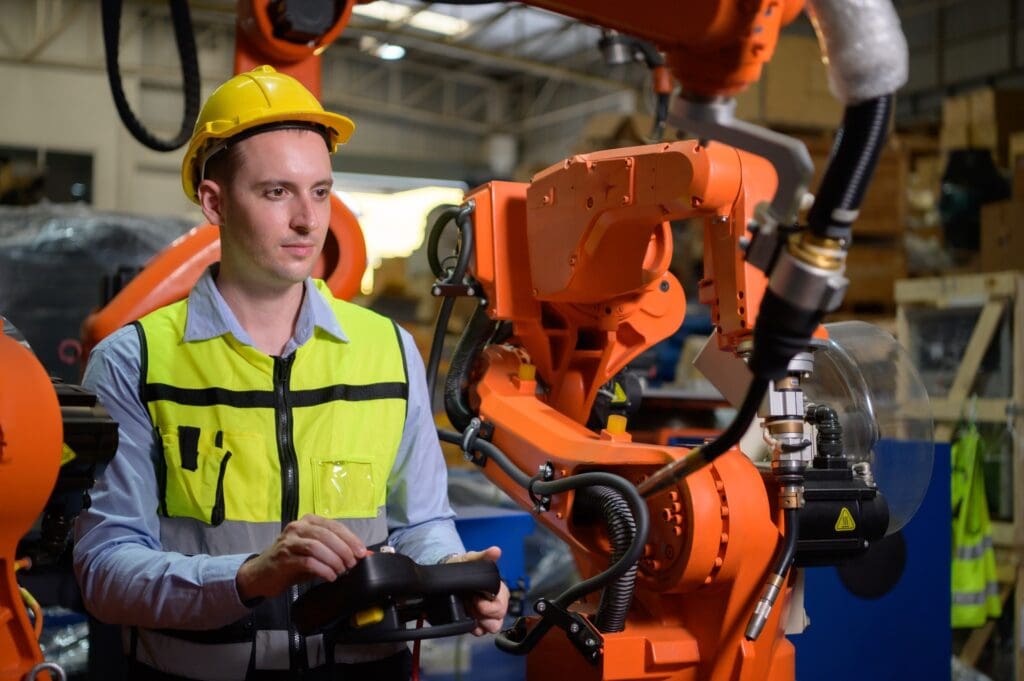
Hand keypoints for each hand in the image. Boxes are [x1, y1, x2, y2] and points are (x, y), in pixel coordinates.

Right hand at [236, 514, 366, 601]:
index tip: (362, 552)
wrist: (260, 575)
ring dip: (334, 560)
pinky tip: (330, 577)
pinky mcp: (284, 558)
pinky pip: (308, 561)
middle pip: (327, 534)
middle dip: (344, 549)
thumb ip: (337, 551)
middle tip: (352, 564)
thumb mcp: (315, 554)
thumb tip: (365, 554)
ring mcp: (289, 542)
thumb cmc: (291, 562)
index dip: (350, 539)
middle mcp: (298, 527)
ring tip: (342, 571)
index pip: (334, 526)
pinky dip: (323, 569)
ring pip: (317, 546)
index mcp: (308, 522)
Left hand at [445, 546, 509, 635]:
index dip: (489, 606)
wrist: (447, 575)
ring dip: (480, 622)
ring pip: (492, 627)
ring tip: (468, 611)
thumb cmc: (462, 566)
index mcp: (498, 589)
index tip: (476, 599)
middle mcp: (495, 603)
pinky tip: (467, 617)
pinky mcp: (477, 622)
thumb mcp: (470, 559)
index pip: (502, 604)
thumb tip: (496, 551)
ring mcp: (486, 615)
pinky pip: (481, 632)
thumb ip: (483, 556)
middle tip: (470, 604)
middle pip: (498, 619)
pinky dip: (474, 628)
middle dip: (483, 615)